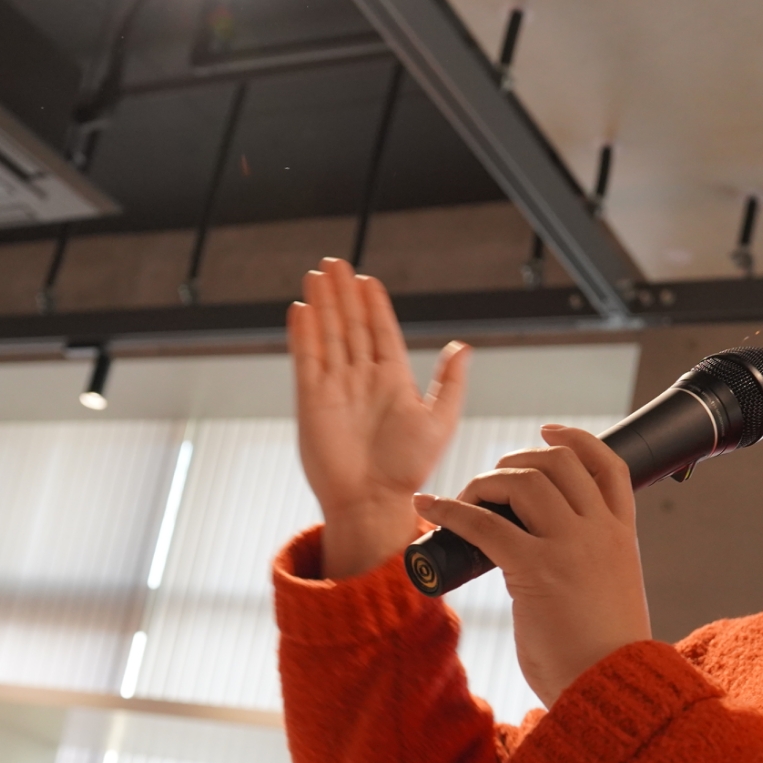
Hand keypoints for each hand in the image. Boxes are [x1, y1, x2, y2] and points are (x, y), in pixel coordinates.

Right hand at [289, 257, 468, 577]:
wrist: (372, 500)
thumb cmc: (408, 468)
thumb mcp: (440, 422)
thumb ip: (450, 383)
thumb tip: (462, 346)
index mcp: (393, 379)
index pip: (381, 331)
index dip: (373, 304)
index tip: (367, 279)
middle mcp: (362, 378)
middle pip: (350, 325)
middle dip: (343, 293)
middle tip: (334, 262)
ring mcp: (335, 387)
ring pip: (327, 335)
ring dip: (322, 304)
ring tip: (316, 274)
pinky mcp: (311, 400)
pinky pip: (306, 360)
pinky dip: (302, 334)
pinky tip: (300, 309)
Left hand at [415, 426, 651, 705]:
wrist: (612, 690)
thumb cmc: (601, 656)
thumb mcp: (606, 593)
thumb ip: (585, 568)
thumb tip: (538, 562)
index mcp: (622, 536)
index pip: (607, 465)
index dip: (575, 440)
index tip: (547, 432)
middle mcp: (600, 532)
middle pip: (557, 464)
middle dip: (516, 461)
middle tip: (489, 480)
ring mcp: (571, 548)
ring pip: (523, 482)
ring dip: (485, 482)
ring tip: (463, 498)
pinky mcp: (536, 570)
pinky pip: (485, 524)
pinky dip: (451, 510)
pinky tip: (430, 508)